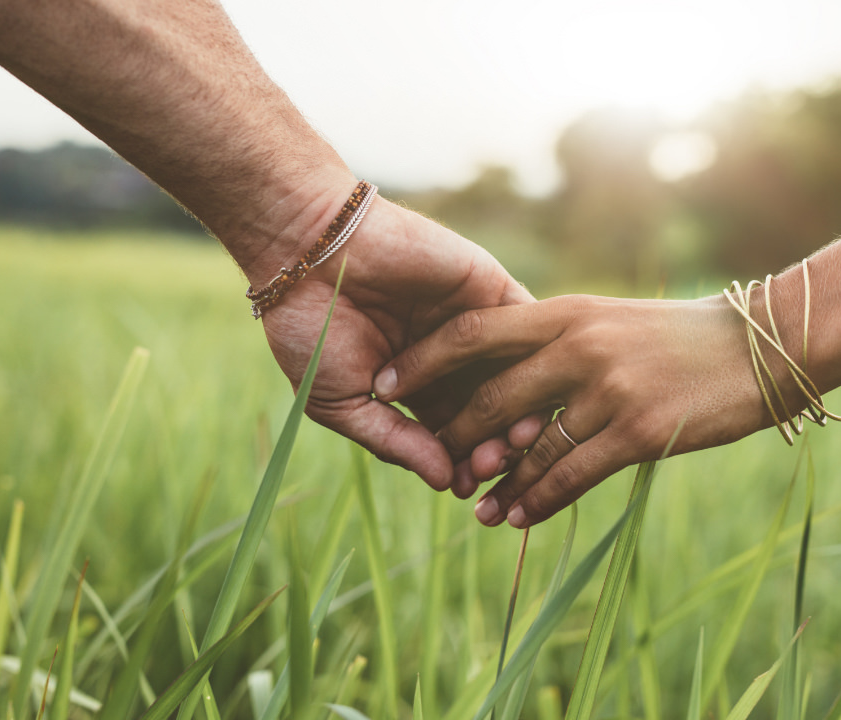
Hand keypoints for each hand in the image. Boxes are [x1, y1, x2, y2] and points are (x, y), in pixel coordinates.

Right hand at [258, 194, 539, 491]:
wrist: (308, 251)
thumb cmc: (311, 329)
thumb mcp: (343, 402)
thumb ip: (394, 442)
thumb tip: (444, 483)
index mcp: (417, 388)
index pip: (454, 436)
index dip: (462, 463)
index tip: (465, 487)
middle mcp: (451, 360)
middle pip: (491, 412)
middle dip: (494, 444)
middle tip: (492, 466)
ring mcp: (474, 324)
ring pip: (514, 375)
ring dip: (520, 409)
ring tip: (514, 439)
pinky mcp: (489, 288)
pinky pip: (526, 326)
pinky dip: (532, 358)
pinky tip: (530, 388)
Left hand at [373, 294, 775, 526]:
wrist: (759, 346)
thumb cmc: (677, 336)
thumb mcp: (608, 320)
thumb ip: (555, 340)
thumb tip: (502, 373)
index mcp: (565, 312)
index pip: (472, 332)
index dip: (422, 360)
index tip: (387, 382)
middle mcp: (578, 346)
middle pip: (490, 398)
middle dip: (455, 437)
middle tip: (436, 465)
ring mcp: (607, 390)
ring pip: (528, 447)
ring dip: (496, 483)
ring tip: (473, 509)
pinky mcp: (637, 432)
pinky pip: (570, 476)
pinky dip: (538, 501)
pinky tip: (518, 518)